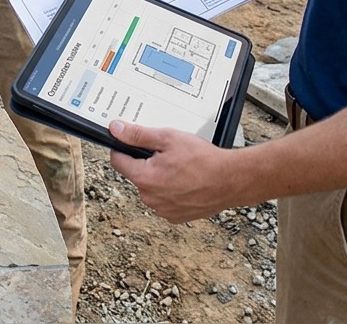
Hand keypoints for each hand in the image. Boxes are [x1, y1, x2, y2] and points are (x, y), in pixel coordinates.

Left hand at [108, 120, 238, 222]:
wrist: (231, 180)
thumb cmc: (203, 159)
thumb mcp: (167, 138)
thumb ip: (138, 135)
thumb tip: (115, 130)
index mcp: (145, 178)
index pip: (117, 161)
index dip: (122, 148)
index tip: (130, 142)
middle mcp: (151, 198)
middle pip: (136, 174)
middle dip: (145, 162)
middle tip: (166, 153)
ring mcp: (163, 210)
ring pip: (151, 187)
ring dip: (159, 177)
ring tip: (179, 167)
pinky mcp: (175, 217)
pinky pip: (164, 199)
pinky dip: (170, 190)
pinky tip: (185, 180)